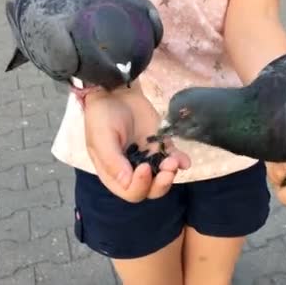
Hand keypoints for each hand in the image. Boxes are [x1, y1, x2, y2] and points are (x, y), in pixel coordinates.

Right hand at [83, 85, 190, 202]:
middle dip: (160, 185)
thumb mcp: (101, 139)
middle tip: (167, 170)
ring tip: (173, 161)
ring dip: (171, 174)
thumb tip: (127, 182)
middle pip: (150, 190)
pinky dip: (181, 161)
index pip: (130, 192)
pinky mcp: (162, 146)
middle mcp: (133, 170)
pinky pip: (174, 158)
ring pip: (164, 177)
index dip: (140, 186)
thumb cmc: (102, 116)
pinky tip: (184, 160)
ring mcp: (149, 158)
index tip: (144, 168)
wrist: (115, 92)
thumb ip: (113, 162)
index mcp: (114, 174)